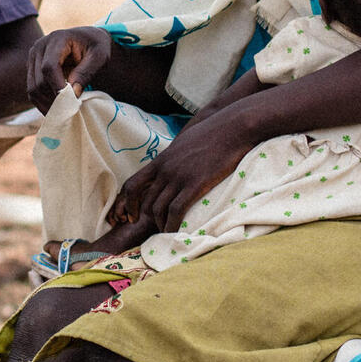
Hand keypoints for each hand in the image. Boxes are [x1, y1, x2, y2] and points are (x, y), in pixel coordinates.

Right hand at [25, 26, 111, 111]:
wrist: (88, 40)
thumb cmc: (96, 46)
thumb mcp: (99, 57)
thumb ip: (86, 72)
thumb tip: (72, 93)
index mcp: (57, 39)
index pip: (49, 67)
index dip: (57, 86)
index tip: (71, 102)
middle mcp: (40, 46)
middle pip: (39, 80)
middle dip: (54, 98)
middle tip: (71, 111)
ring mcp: (33, 58)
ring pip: (32, 88)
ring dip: (46, 104)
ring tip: (64, 113)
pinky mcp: (32, 68)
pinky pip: (32, 90)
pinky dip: (42, 102)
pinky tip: (56, 110)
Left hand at [104, 118, 252, 232]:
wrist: (232, 128)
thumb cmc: (213, 133)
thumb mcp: (185, 143)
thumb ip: (176, 156)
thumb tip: (175, 164)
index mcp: (161, 160)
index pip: (132, 184)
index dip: (128, 203)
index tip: (132, 215)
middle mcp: (165, 170)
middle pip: (145, 201)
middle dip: (144, 219)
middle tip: (151, 230)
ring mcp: (178, 177)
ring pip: (158, 208)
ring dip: (160, 225)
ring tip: (166, 233)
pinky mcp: (195, 184)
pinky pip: (176, 210)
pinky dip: (172, 225)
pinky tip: (175, 233)